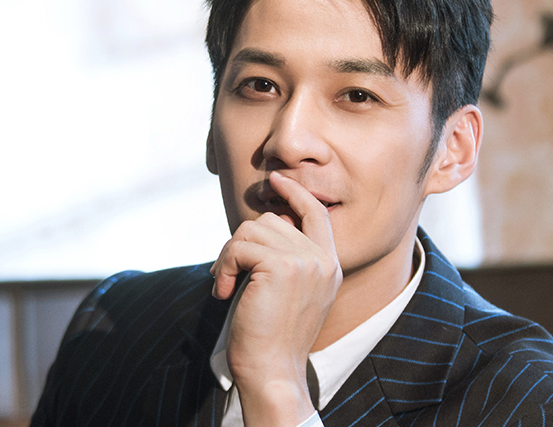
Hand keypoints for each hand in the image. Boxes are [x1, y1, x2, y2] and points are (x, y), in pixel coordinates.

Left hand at [210, 170, 342, 426]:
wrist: (272, 372)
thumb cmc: (272, 337)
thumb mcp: (292, 291)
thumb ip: (290, 256)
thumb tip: (268, 219)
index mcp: (329, 265)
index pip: (317, 213)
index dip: (295, 192)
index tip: (276, 179)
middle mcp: (322, 260)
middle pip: (271, 220)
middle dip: (242, 243)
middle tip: (229, 273)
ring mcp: (304, 261)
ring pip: (251, 230)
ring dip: (229, 256)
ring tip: (226, 285)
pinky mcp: (280, 267)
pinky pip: (238, 247)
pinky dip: (223, 268)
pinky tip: (224, 293)